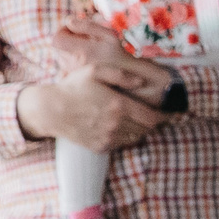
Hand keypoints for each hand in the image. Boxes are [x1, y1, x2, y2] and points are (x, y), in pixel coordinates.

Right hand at [16, 48, 173, 151]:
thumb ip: (121, 75)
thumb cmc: (73, 87)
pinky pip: (121, 145)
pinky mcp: (100, 146)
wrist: (51, 110)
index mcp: (119, 105)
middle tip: (152, 116)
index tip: (167, 114)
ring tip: (136, 121)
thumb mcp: (95, 71)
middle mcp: (116, 124)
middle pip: (146, 129)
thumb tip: (141, 82)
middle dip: (152, 123)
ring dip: (140, 130)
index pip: (152, 118)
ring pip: (135, 138)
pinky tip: (120, 127)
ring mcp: (108, 137)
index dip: (163, 117)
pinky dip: (125, 138)